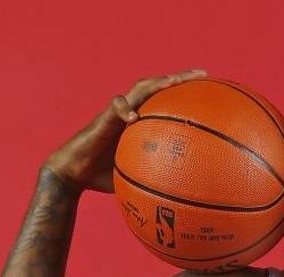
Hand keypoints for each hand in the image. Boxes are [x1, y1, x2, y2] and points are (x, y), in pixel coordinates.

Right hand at [43, 69, 206, 193]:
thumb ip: (157, 180)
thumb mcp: (136, 178)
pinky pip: (114, 108)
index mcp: (142, 122)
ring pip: (138, 89)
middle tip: (201, 74)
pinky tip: (133, 117)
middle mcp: (132, 112)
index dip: (187, 93)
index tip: (210, 88)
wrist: (73, 174)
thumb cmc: (104, 176)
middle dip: (179, 77)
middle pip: (158, 87)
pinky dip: (124, 109)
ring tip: (171, 81)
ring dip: (155, 83)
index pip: (167, 101)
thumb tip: (184, 196)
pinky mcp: (102, 119)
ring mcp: (117, 113)